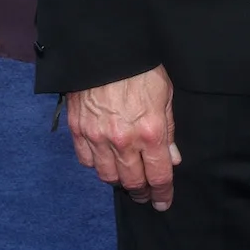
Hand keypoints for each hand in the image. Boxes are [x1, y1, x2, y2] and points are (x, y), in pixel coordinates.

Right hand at [65, 65, 181, 209]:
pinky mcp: (78, 130)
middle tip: (145, 193)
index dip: (163, 192)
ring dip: (118, 180)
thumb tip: (171, 158)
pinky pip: (86, 161)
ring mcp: (97, 137)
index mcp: (149, 132)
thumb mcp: (165, 94)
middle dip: (141, 191)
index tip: (163, 201)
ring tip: (126, 176)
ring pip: (107, 176)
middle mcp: (123, 141)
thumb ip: (168, 129)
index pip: (158, 175)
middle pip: (132, 182)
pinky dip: (96, 164)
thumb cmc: (140, 66)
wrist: (105, 47)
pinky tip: (105, 159)